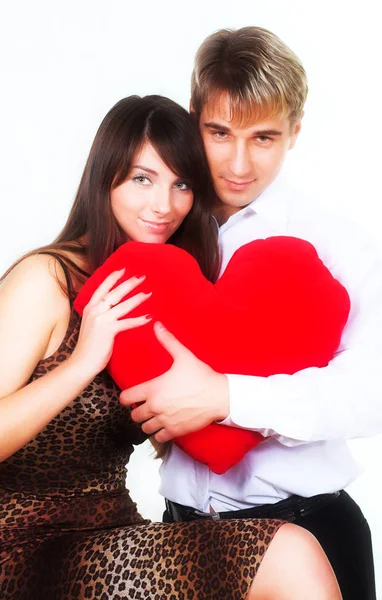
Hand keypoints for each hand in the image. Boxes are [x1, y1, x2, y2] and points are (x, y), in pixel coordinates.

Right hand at [70, 269, 151, 377]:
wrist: (81, 362)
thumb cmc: (88, 346)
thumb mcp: (91, 325)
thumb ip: (100, 315)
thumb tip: (112, 309)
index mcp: (90, 307)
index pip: (102, 287)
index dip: (113, 277)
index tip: (123, 269)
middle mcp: (94, 310)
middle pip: (115, 292)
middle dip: (129, 283)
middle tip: (142, 276)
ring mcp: (101, 320)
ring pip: (123, 305)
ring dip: (137, 298)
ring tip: (149, 293)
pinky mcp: (108, 331)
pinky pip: (127, 323)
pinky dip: (139, 320)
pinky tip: (149, 317)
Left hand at [119, 322, 229, 441]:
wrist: (220, 396)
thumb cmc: (202, 376)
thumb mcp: (184, 356)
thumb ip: (167, 341)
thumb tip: (157, 324)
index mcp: (153, 389)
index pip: (126, 398)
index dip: (127, 397)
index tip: (132, 396)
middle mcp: (156, 406)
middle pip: (134, 416)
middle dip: (137, 411)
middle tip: (145, 405)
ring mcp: (165, 420)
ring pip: (144, 428)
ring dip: (147, 422)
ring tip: (154, 416)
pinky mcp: (175, 431)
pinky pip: (158, 437)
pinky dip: (159, 433)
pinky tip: (165, 424)